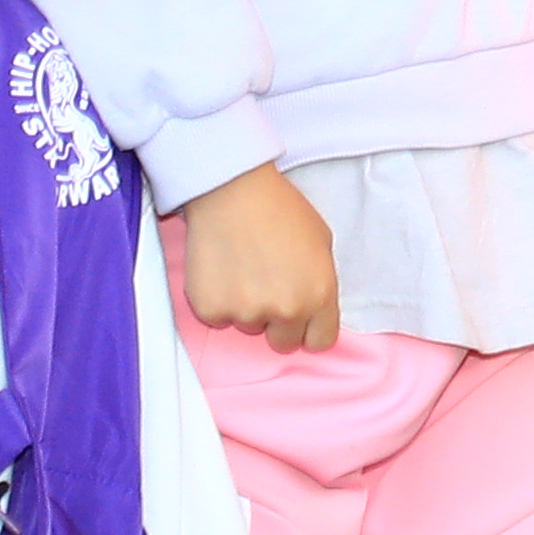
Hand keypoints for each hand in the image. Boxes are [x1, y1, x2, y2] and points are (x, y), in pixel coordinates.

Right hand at [175, 163, 340, 350]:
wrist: (233, 192)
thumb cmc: (282, 210)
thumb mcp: (322, 243)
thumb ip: (319, 282)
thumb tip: (313, 308)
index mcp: (319, 294)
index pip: (320, 342)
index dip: (311, 331)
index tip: (302, 320)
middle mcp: (286, 310)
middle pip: (284, 342)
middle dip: (278, 322)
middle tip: (268, 288)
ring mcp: (246, 314)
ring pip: (249, 326)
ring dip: (248, 308)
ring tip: (244, 268)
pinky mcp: (212, 312)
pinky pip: (220, 318)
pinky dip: (220, 301)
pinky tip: (223, 270)